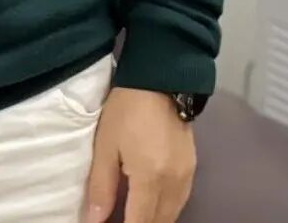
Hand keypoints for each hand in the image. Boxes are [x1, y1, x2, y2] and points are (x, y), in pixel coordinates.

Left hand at [85, 88, 195, 222]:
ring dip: (153, 219)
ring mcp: (187, 177)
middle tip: (118, 218)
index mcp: (151, 178)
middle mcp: (174, 184)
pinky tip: (151, 204)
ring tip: (132, 213)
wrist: (160, 78)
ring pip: (171, 215)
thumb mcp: (106, 145)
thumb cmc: (127, 109)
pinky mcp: (193, 168)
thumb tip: (95, 221)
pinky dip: (165, 209)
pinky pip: (180, 201)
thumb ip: (101, 186)